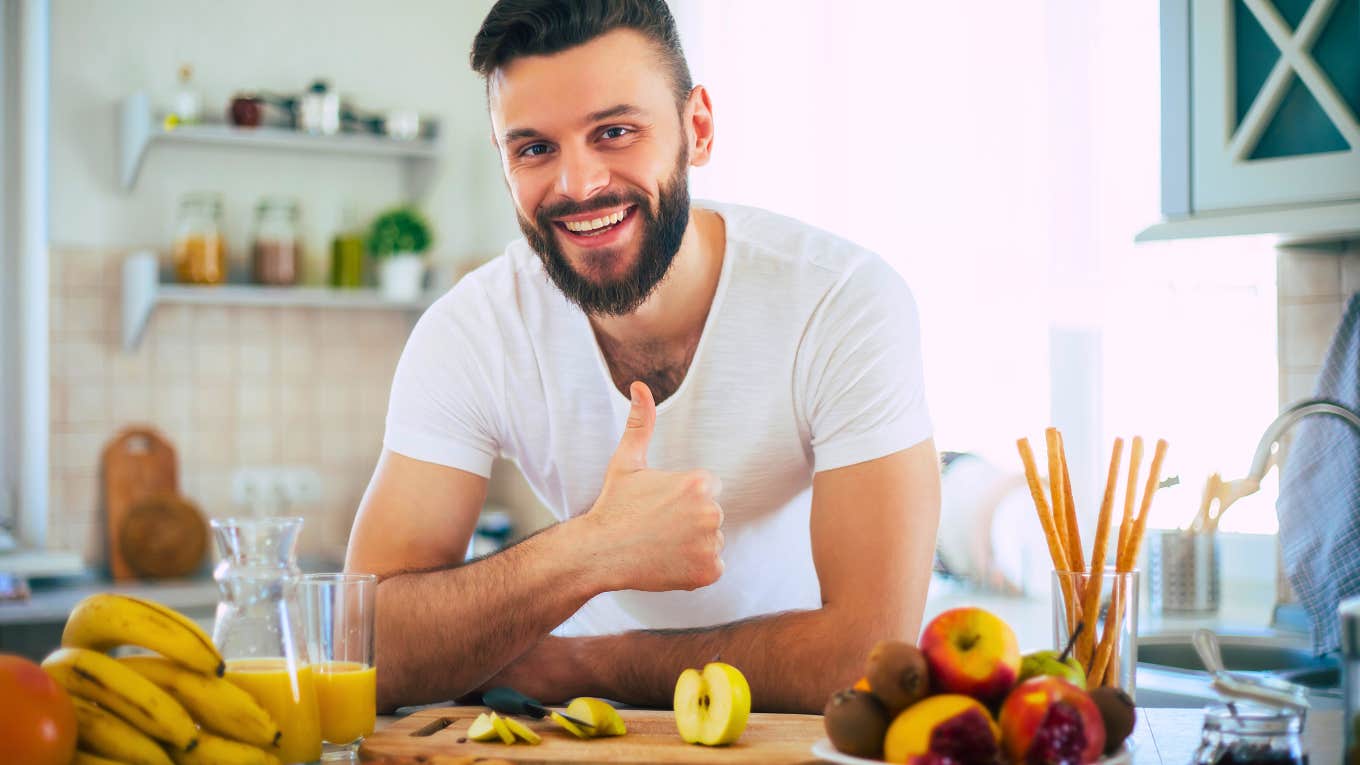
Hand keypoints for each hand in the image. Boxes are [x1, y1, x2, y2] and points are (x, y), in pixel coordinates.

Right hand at [583, 381, 724, 592]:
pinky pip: (712, 567)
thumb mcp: (626, 460)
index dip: (684, 497)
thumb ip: (640, 423)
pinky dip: (695, 568)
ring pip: (712, 541)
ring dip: (693, 545)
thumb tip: (639, 386)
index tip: (660, 505)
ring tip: (661, 544)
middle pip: (712, 515)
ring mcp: (710, 544)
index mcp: (699, 483)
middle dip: (690, 520)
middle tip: (658, 526)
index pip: (709, 488)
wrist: (598, 552)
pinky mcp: (708, 571)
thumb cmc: (613, 504)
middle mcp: (711, 512)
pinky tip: (668, 562)